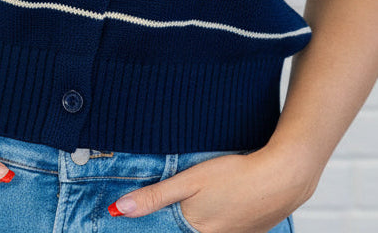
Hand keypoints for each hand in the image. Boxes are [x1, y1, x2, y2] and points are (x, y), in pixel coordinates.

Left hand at [108, 146, 317, 232]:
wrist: (283, 177)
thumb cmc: (236, 175)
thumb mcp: (190, 181)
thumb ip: (155, 196)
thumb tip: (120, 210)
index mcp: (197, 232)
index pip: (167, 232)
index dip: (155, 225)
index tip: (143, 216)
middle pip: (187, 230)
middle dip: (177, 220)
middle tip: (178, 201)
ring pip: (207, 229)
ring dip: (199, 219)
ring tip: (209, 197)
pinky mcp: (250, 230)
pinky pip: (226, 228)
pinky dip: (219, 218)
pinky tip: (224, 201)